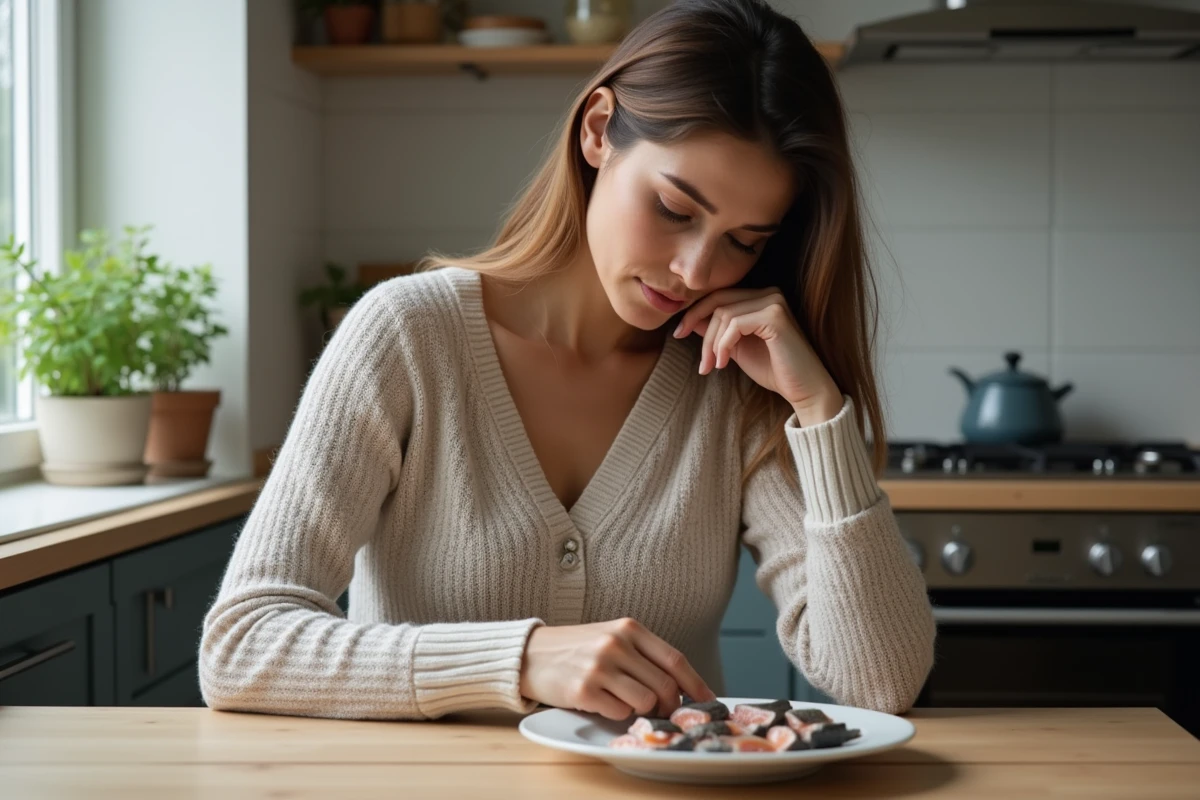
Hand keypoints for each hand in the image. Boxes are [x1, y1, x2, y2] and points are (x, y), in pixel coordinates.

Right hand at [518, 618, 717, 720]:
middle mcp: (616, 644)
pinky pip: (619, 712)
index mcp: (628, 628)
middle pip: (665, 686)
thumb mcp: (612, 637)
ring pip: (646, 702)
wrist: (530, 654)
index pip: (675, 660)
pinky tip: (603, 702)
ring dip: (642, 710)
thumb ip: (644, 655)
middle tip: (665, 711)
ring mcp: (599, 667)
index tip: (708, 700)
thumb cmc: (576, 648)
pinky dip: (617, 713)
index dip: (696, 684)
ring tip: (625, 702)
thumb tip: (682, 686)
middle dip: (671, 705)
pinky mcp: (583, 690)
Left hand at [673, 287, 841, 425]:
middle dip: (697, 327)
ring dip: (711, 344)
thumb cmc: (773, 370)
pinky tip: (724, 363)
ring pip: (723, 314)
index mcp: (761, 298)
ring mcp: (774, 302)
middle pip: (718, 301)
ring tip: (712, 367)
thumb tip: (689, 320)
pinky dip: (723, 344)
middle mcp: (769, 293)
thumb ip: (717, 332)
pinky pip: (735, 324)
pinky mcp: (775, 316)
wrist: (804, 390)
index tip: (678, 334)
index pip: (719, 296)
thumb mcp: (736, 348)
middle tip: (696, 358)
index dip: (695, 313)